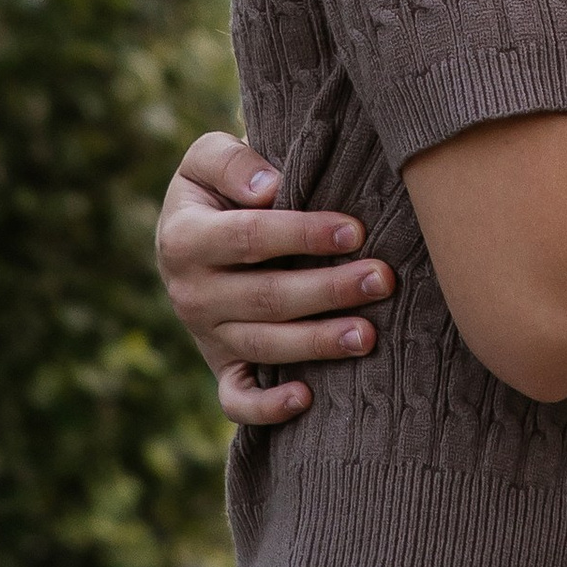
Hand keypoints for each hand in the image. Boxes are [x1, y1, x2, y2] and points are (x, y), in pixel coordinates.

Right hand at [154, 132, 392, 424]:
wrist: (194, 233)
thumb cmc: (220, 188)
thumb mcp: (207, 158)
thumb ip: (231, 162)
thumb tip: (269, 189)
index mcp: (184, 238)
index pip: (249, 237)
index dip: (303, 234)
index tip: (354, 231)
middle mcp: (190, 293)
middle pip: (265, 297)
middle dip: (328, 290)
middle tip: (382, 279)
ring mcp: (206, 336)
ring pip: (263, 346)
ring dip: (318, 343)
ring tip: (368, 335)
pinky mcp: (221, 367)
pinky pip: (237, 399)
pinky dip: (267, 408)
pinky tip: (306, 397)